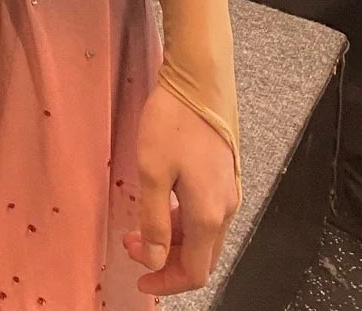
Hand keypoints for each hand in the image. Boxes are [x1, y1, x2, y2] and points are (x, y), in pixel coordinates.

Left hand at [125, 84, 239, 294]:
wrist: (200, 78)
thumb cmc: (174, 121)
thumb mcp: (152, 172)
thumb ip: (153, 221)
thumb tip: (153, 259)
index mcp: (209, 214)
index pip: (194, 271)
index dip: (165, 282)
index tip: (138, 279)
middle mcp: (226, 208)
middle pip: (201, 256)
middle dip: (166, 261)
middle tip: (132, 247)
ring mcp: (228, 190)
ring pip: (203, 234)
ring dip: (172, 239)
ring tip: (138, 224)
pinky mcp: (224, 173)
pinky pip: (205, 213)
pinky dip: (182, 220)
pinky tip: (160, 202)